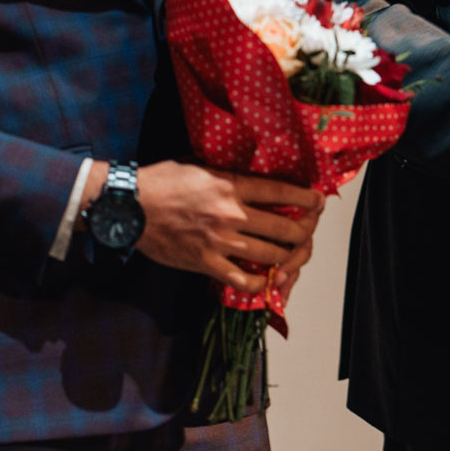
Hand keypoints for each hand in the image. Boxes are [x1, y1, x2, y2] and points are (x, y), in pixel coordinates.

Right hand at [124, 163, 323, 295]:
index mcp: (232, 185)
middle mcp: (232, 214)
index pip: (282, 193)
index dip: (307, 199)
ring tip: (291, 255)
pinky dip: (259, 284)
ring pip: (269, 256)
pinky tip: (266, 281)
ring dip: (287, 258)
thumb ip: (231, 174)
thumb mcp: (202, 166)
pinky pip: (242, 280)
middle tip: (307, 232)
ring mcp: (219, 241)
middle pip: (284, 228)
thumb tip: (254, 176)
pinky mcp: (205, 262)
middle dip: (303, 232)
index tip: (319, 202)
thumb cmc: (164, 180)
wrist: (130, 206)